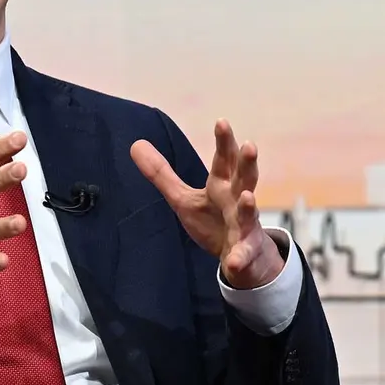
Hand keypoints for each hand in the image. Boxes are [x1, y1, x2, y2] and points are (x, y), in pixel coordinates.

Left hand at [131, 119, 283, 288]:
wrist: (243, 257)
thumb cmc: (213, 221)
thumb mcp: (183, 198)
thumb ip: (162, 173)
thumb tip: (135, 144)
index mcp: (222, 185)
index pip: (224, 160)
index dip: (224, 142)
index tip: (222, 122)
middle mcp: (237, 201)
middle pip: (245, 178)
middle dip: (247, 163)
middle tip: (249, 146)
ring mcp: (245, 226)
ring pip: (249, 214)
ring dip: (249, 206)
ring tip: (247, 198)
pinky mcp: (246, 251)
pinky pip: (243, 255)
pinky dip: (240, 257)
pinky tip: (234, 263)